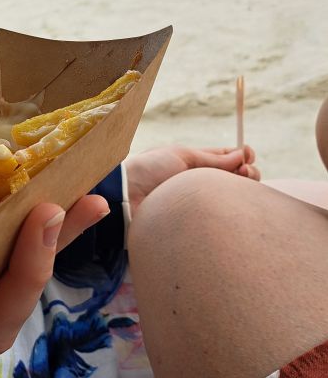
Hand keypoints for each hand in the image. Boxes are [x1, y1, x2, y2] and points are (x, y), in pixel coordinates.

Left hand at [125, 144, 259, 216]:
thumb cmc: (149, 170)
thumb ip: (213, 158)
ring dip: (244, 189)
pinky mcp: (197, 221)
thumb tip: (242, 155)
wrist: (127, 197)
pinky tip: (235, 204)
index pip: (229, 158)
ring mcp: (200, 202)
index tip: (249, 156)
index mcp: (197, 163)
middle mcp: (201, 182)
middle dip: (249, 172)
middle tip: (245, 172)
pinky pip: (221, 218)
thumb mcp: (182, 156)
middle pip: (236, 178)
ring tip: (240, 183)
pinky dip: (234, 210)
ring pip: (232, 198)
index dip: (244, 156)